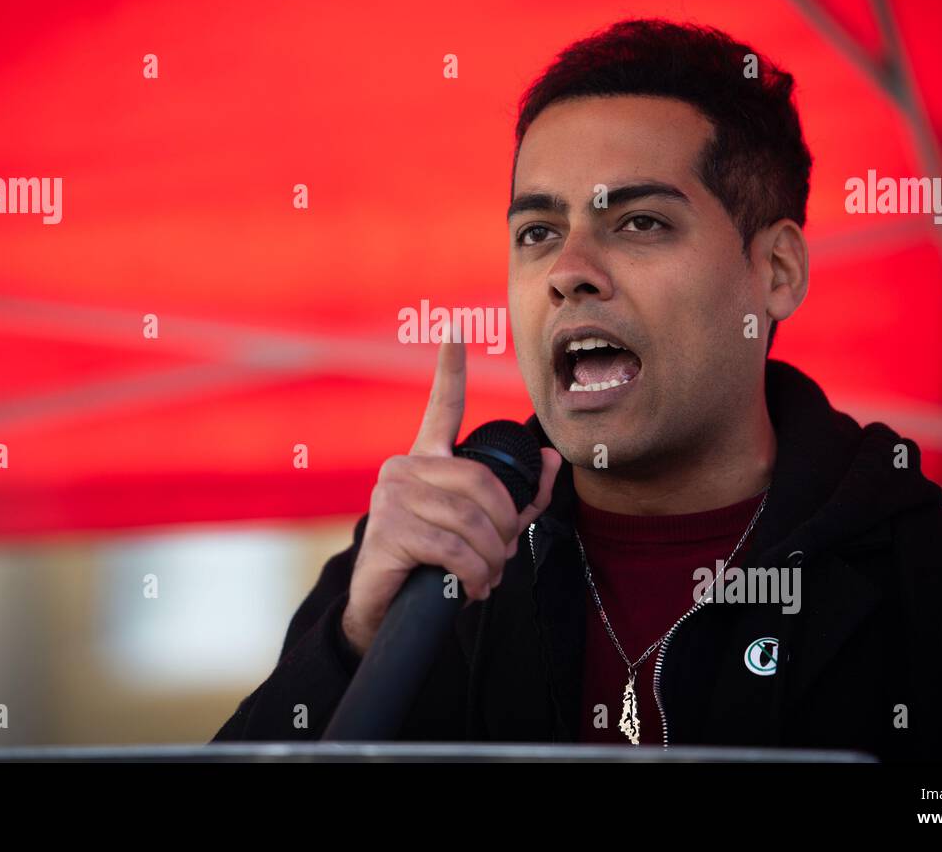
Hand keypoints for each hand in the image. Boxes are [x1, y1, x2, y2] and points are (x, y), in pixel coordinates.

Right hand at [341, 322, 561, 655]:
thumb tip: (556, 460)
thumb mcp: (484, 529)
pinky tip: (470, 588)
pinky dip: (472, 573)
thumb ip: (520, 497)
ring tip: (484, 577)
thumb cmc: (434, 564)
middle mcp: (403, 468)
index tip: (455, 332)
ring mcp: (391, 497)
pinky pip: (452, 548)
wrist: (385, 610)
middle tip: (501, 558)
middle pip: (481, 483)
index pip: (441, 408)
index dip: (450, 371)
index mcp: (426, 460)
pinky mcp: (387, 531)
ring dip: (490, 558)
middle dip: (503, 527)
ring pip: (470, 519)